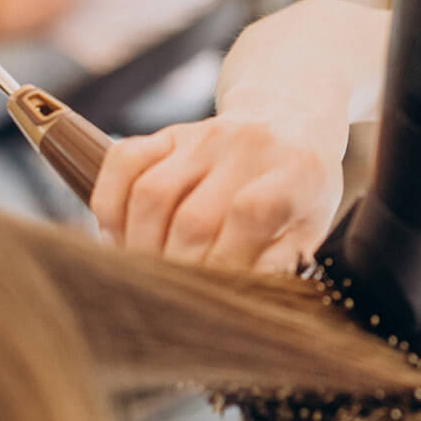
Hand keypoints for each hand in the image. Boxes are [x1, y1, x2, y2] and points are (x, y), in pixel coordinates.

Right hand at [89, 114, 343, 272]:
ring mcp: (204, 135)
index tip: (215, 295)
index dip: (226, 262)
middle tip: (177, 297)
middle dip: (179, 269)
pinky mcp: (168, 133)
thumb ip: (282, 262)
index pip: (251, 213)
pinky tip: (119, 236)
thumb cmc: (299, 190)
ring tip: (148, 272)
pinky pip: (122, 161)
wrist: (288, 122)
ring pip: (150, 194)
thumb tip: (244, 295)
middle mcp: (248, 144)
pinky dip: (109, 205)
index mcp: (295, 169)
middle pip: (194, 217)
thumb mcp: (311, 226)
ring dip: (140, 245)